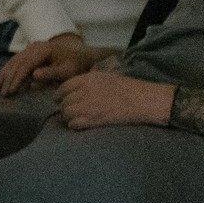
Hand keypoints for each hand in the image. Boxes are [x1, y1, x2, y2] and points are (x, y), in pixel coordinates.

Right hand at [0, 33, 104, 96]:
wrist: (80, 54)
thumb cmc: (76, 64)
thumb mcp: (67, 71)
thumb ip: (52, 73)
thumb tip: (34, 76)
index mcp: (43, 49)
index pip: (26, 64)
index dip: (17, 78)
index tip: (11, 91)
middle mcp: (34, 47)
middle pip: (16, 63)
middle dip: (8, 79)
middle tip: (2, 94)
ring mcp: (31, 49)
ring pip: (13, 62)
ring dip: (3, 75)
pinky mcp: (30, 53)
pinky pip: (15, 62)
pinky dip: (7, 71)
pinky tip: (0, 79)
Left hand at [56, 69, 175, 130]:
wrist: (143, 100)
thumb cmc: (128, 88)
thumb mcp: (106, 77)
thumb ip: (88, 81)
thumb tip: (75, 88)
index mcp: (88, 79)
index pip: (64, 87)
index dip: (59, 95)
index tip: (60, 100)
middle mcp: (85, 91)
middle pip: (64, 101)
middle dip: (64, 107)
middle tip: (69, 111)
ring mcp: (89, 106)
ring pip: (66, 113)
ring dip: (68, 117)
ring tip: (74, 119)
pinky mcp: (94, 119)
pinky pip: (74, 123)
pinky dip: (74, 125)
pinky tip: (80, 124)